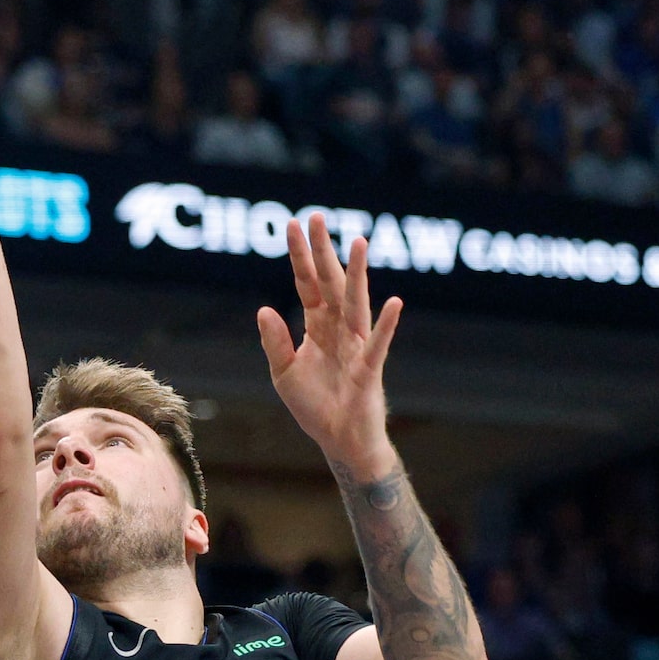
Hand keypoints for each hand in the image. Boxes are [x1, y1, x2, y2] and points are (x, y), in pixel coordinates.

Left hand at [257, 213, 399, 475]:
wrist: (339, 441)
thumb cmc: (316, 407)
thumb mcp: (284, 374)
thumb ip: (275, 342)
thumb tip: (264, 308)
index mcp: (317, 327)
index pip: (307, 284)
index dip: (299, 257)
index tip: (292, 225)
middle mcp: (338, 329)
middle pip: (331, 283)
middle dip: (323, 251)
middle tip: (317, 217)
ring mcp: (356, 346)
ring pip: (356, 303)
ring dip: (358, 273)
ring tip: (358, 242)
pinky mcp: (369, 369)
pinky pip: (378, 344)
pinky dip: (386, 324)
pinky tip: (394, 303)